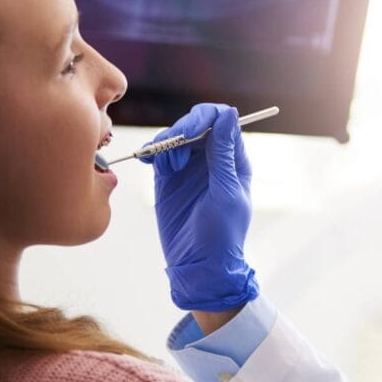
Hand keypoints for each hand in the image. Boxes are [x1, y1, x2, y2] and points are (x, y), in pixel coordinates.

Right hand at [145, 104, 257, 310]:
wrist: (198, 266)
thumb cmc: (221, 234)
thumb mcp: (225, 192)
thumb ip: (223, 154)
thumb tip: (228, 115)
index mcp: (233, 160)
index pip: (222, 121)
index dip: (206, 118)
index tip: (190, 132)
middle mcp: (212, 159)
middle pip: (197, 124)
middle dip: (182, 128)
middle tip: (171, 146)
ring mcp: (189, 168)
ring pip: (176, 137)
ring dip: (166, 142)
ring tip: (164, 164)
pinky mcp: (168, 179)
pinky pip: (160, 155)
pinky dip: (152, 152)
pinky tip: (148, 161)